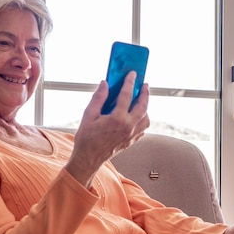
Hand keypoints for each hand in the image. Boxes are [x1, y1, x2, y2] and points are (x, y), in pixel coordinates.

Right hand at [66, 71, 149, 186]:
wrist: (88, 159)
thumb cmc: (86, 138)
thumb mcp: (88, 115)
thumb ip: (98, 98)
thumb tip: (105, 83)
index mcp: (117, 119)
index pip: (127, 95)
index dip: (130, 83)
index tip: (132, 74)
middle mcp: (128, 127)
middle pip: (143, 106)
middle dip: (145, 93)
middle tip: (144, 85)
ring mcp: (132, 135)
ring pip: (146, 118)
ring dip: (146, 108)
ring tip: (141, 99)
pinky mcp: (132, 141)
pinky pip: (143, 128)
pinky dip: (143, 119)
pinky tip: (137, 115)